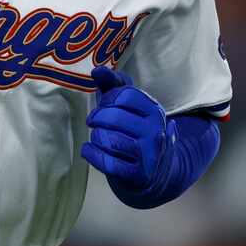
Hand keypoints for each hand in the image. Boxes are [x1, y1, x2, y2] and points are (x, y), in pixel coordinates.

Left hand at [80, 66, 170, 189]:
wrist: (155, 174)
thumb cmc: (137, 134)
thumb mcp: (132, 108)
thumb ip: (115, 86)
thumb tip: (97, 70)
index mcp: (155, 111)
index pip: (125, 95)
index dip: (107, 99)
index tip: (104, 105)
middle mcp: (155, 132)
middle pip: (113, 117)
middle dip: (97, 119)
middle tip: (94, 122)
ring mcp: (148, 155)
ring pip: (107, 140)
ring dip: (95, 138)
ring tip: (97, 138)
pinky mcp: (137, 175)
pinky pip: (105, 162)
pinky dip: (91, 154)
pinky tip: (89, 150)